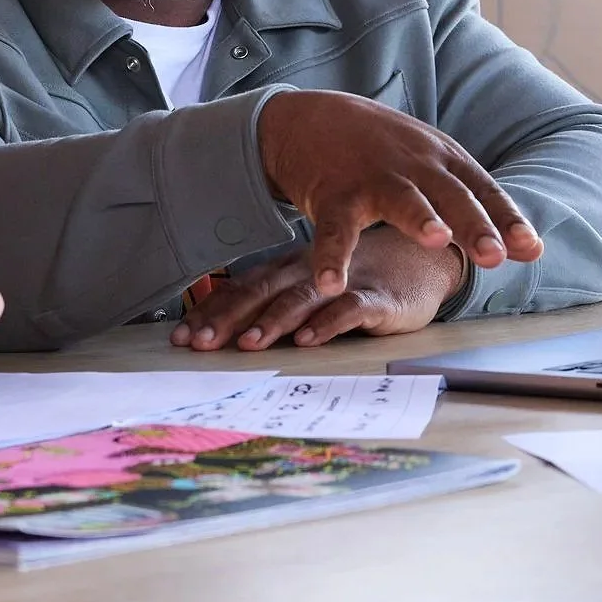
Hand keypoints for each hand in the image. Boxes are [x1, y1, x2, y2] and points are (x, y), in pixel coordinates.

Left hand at [172, 229, 466, 351]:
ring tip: (248, 343)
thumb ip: (274, 305)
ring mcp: (341, 284)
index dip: (210, 312)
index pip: (241, 291)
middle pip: (260, 295)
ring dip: (272, 323)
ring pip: (300, 301)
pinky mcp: (376, 298)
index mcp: (287, 271)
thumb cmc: (356, 276)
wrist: (421, 258)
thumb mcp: (311, 288)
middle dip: (226, 320)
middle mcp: (307, 274)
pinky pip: (349, 309)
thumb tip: (221, 333)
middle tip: (199, 344)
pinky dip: (328, 323)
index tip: (181, 337)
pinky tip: (310, 339)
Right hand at [257, 90, 541, 296]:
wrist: (310, 118)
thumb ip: (476, 204)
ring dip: (419, 217)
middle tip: (494, 254)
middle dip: (474, 224)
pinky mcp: (333, 193)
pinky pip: (335, 229)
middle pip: (450, 195)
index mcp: (443, 161)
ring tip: (437, 240)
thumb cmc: (382, 150)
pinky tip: (331, 284)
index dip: (507, 220)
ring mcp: (372, 177)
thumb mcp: (432, 163)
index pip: (483, 191)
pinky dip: (332, 257)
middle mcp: (414, 166)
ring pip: (400, 199)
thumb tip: (532, 249)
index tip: (531, 249)